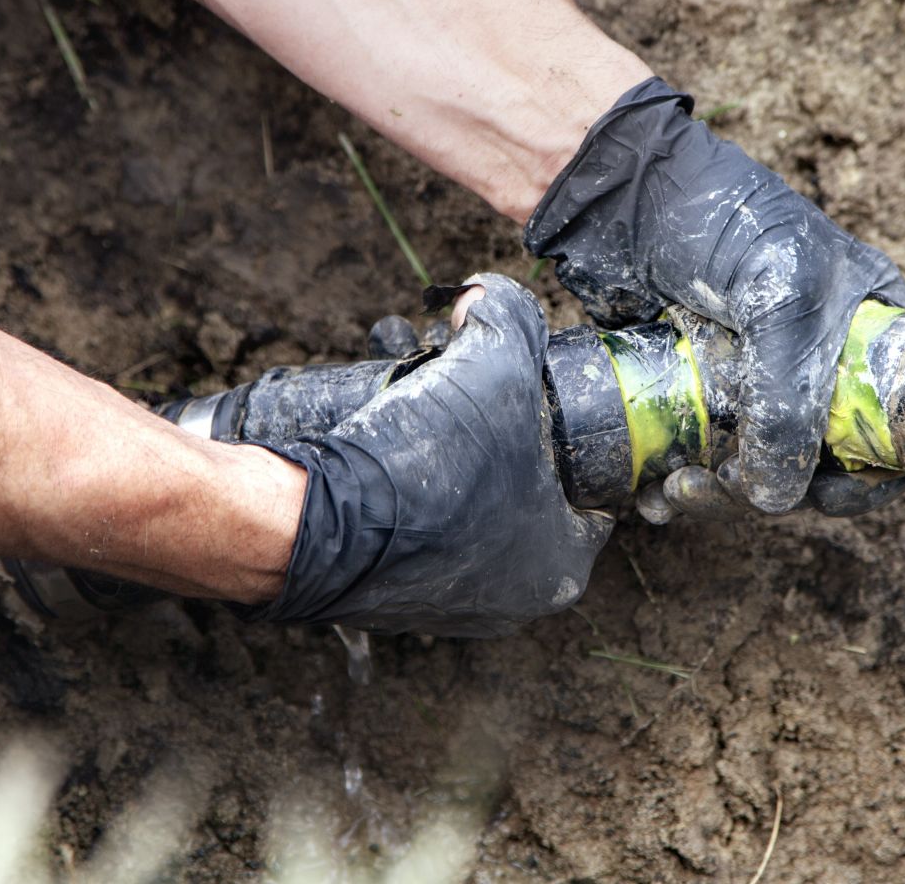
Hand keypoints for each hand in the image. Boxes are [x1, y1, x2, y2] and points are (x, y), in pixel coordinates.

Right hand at [236, 275, 611, 636]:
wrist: (315, 525)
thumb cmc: (425, 465)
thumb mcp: (494, 364)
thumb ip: (511, 317)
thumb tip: (488, 296)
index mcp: (561, 565)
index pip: (589, 494)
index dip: (566, 437)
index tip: (536, 403)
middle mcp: (512, 600)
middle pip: (525, 498)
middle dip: (502, 445)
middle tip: (472, 404)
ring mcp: (449, 608)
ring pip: (469, 515)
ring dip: (453, 470)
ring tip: (427, 422)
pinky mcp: (391, 600)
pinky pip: (417, 536)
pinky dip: (409, 499)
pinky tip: (392, 460)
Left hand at [524, 78, 904, 516]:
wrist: (620, 189)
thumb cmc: (719, 218)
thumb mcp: (779, 301)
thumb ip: (788, 399)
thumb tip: (776, 498)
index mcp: (866, 330)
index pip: (893, 425)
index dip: (868, 475)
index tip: (823, 497)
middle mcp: (816, 361)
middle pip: (817, 462)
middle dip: (770, 488)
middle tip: (717, 487)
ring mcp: (753, 378)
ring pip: (754, 468)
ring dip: (717, 494)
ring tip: (672, 492)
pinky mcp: (695, 389)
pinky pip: (701, 458)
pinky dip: (680, 483)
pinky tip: (650, 492)